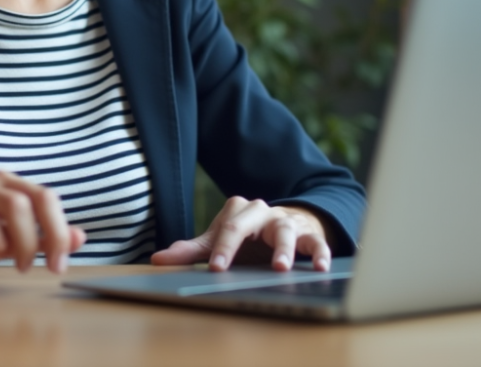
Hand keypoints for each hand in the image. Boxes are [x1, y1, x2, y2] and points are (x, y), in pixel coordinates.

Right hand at [0, 170, 85, 279]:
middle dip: (50, 234)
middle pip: (37, 197)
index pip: (48, 198)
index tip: (61, 263)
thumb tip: (79, 237)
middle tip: (51, 266)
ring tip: (21, 266)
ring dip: (25, 241)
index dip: (61, 230)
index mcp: (11, 186)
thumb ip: (42, 238)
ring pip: (13, 204)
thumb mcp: (11, 243)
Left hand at [150, 197, 331, 271]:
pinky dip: (321, 253)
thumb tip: (158, 259)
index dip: (220, 249)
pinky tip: (321, 267)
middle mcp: (261, 211)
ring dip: (284, 249)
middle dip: (236, 244)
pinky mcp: (308, 234)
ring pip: (285, 231)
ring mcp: (285, 221)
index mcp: (238, 210)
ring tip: (281, 268)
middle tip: (227, 267)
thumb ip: (192, 251)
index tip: (216, 269)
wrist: (286, 225)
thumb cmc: (249, 237)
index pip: (225, 228)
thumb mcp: (221, 242)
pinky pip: (315, 242)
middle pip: (247, 224)